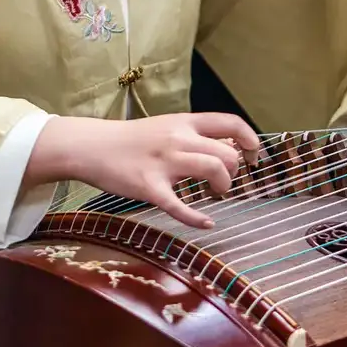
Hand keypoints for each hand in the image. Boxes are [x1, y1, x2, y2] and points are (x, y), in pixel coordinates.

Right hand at [27, 113, 260, 228]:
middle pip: (226, 153)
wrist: (92, 146)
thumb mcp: (166, 127)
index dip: (250, 140)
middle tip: (224, 183)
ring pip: (213, 169)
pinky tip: (206, 223)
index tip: (253, 156)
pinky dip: (198, 219)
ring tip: (214, 194)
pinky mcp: (149, 187)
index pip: (230, 123)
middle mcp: (178, 138)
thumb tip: (229, 151)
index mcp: (184, 122)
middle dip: (234, 173)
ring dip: (223, 187)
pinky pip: (180, 206)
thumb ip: (195, 136)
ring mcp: (164, 162)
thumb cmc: (132, 140)